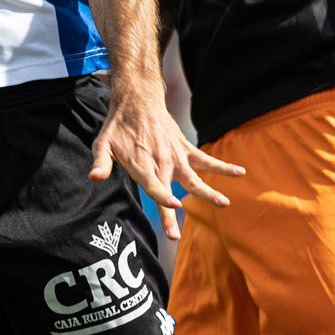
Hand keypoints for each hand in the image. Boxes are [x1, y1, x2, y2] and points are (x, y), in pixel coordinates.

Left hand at [89, 88, 244, 241]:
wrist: (138, 99)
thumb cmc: (118, 126)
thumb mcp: (102, 142)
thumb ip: (101, 162)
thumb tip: (94, 178)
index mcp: (141, 163)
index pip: (152, 185)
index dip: (162, 197)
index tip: (174, 206)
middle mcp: (161, 161)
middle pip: (170, 190)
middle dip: (172, 213)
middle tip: (176, 235)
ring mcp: (176, 155)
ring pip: (194, 178)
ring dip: (208, 192)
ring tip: (224, 204)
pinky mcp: (185, 148)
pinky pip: (206, 160)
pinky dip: (223, 166)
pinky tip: (240, 172)